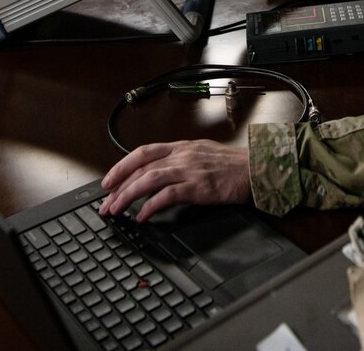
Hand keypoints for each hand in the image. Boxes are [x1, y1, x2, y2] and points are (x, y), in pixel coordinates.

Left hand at [98, 140, 251, 221]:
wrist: (258, 169)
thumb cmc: (234, 166)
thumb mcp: (204, 155)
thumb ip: (182, 161)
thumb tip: (160, 174)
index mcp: (183, 147)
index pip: (143, 152)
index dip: (121, 166)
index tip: (108, 181)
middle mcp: (183, 155)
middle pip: (141, 168)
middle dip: (118, 186)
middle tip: (106, 204)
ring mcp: (190, 169)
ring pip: (148, 179)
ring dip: (127, 196)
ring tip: (116, 210)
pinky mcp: (199, 186)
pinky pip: (167, 195)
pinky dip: (151, 206)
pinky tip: (142, 216)